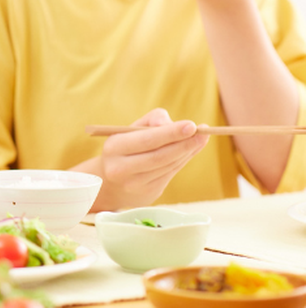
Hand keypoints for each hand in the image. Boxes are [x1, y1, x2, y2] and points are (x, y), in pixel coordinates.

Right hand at [79, 108, 208, 211]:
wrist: (110, 183)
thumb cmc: (123, 148)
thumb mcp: (128, 130)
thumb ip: (151, 120)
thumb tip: (173, 125)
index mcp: (114, 148)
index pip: (146, 140)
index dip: (170, 133)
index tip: (191, 125)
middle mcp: (121, 168)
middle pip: (160, 156)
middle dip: (184, 144)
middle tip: (203, 132)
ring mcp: (134, 184)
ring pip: (167, 166)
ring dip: (187, 151)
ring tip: (200, 138)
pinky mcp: (148, 194)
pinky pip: (170, 174)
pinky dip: (183, 160)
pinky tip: (191, 150)